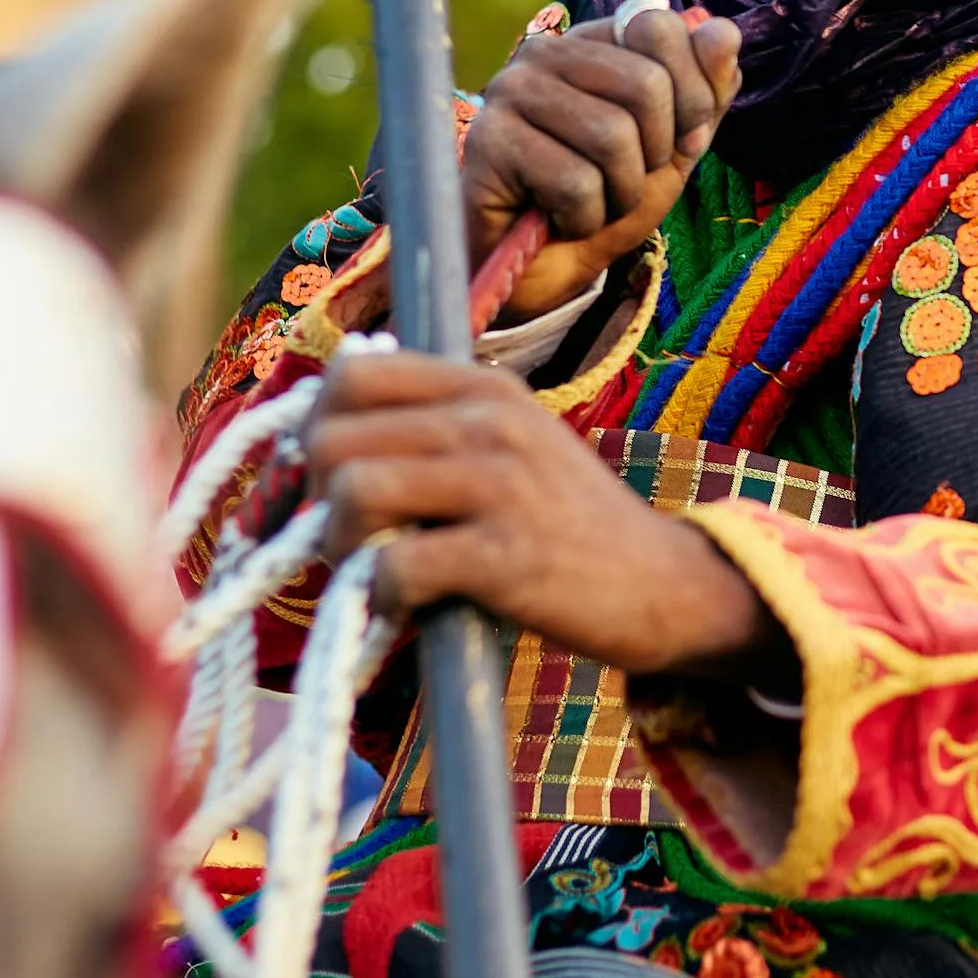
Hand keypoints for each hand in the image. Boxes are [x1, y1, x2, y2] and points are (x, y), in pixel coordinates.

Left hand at [305, 347, 783, 680]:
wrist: (663, 584)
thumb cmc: (566, 523)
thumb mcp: (513, 444)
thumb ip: (434, 428)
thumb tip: (318, 431)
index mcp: (485, 386)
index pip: (352, 373)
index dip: (315, 426)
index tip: (327, 477)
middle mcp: (490, 421)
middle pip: (334, 436)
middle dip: (314, 496)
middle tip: (345, 537)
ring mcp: (501, 485)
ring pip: (354, 490)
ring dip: (340, 544)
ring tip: (371, 568)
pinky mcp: (506, 556)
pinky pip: (394, 566)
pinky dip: (383, 596)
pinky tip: (411, 605)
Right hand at [462, 5, 740, 320]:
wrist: (543, 271)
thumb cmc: (605, 201)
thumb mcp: (674, 150)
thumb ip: (705, 94)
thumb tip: (722, 30)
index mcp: (592, 42)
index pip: (660, 29)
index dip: (690, 100)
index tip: (670, 144)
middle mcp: (545, 53)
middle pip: (646, 85)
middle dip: (654, 156)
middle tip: (621, 183)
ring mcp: (511, 92)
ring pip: (612, 136)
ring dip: (620, 193)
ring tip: (592, 204)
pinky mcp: (489, 143)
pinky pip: (575, 182)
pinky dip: (584, 218)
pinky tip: (558, 219)